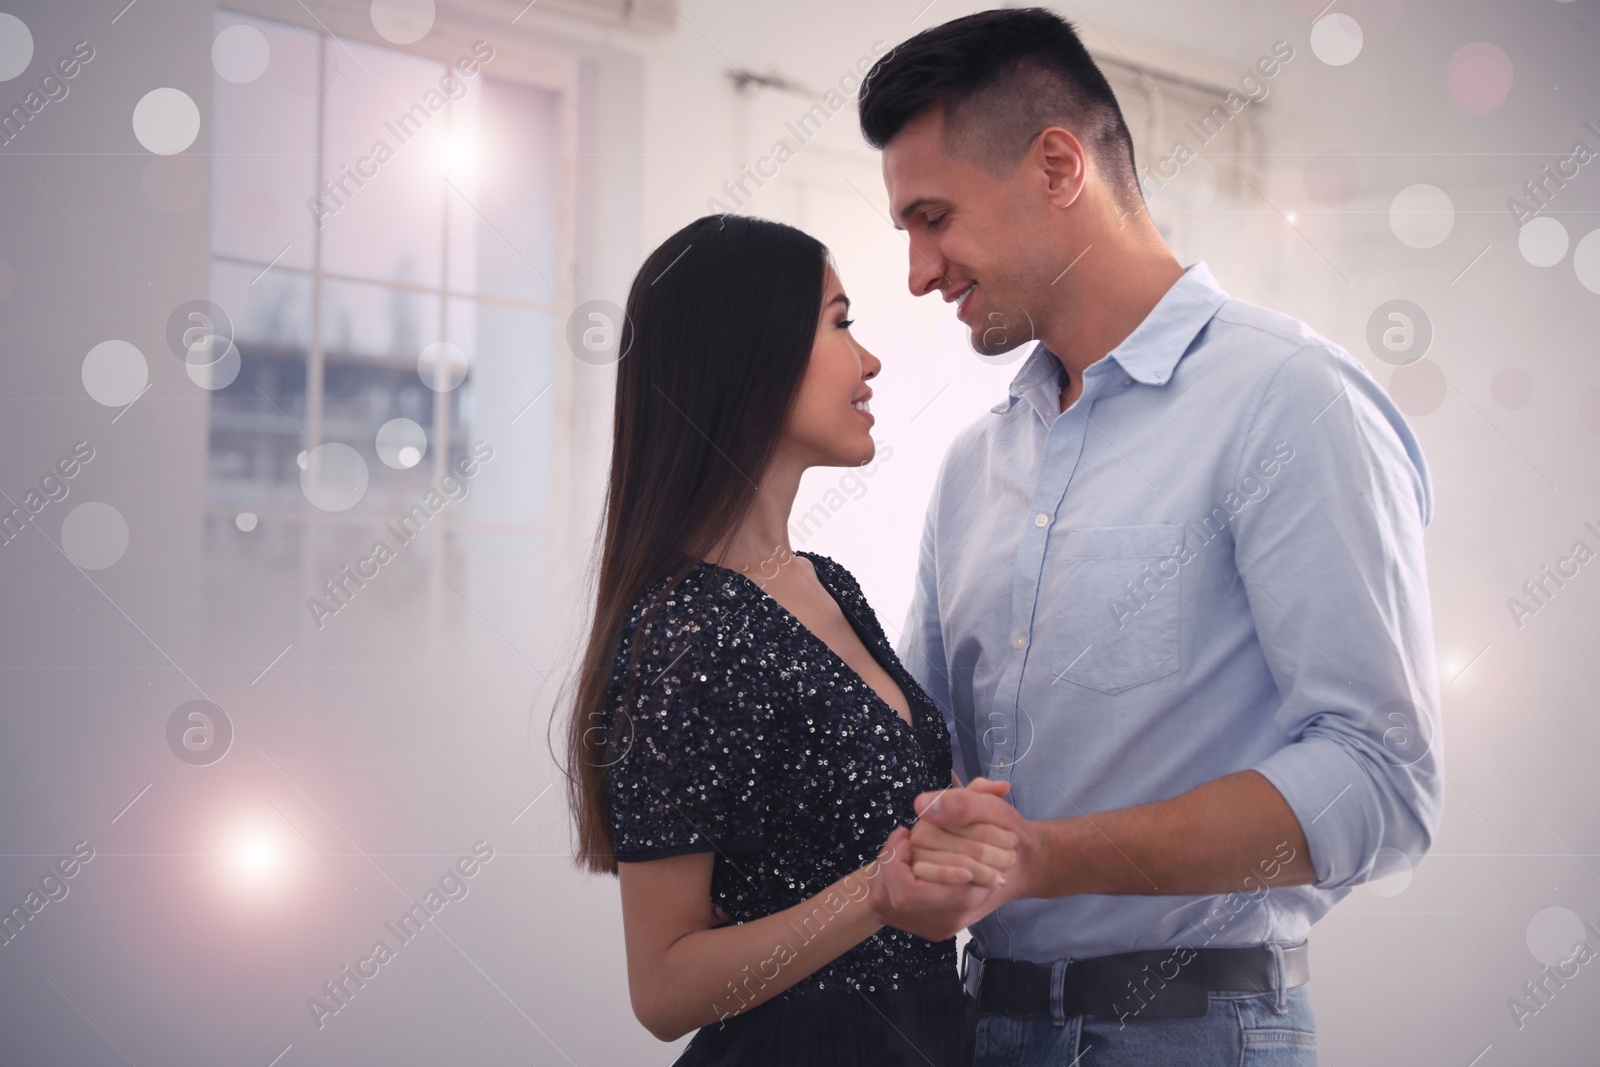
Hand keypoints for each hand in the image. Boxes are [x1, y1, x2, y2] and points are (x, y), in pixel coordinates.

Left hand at [865, 779, 1028, 941]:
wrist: (1021, 865)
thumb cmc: (1008, 837)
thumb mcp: (993, 810)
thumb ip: (962, 804)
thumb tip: (922, 805)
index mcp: (963, 898)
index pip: (905, 892)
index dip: (894, 861)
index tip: (906, 835)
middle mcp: (949, 920)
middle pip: (888, 900)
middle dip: (887, 864)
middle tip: (902, 839)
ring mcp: (939, 926)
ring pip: (886, 905)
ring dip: (887, 873)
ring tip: (903, 848)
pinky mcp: (931, 925)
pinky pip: (894, 908)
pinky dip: (893, 882)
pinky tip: (909, 861)